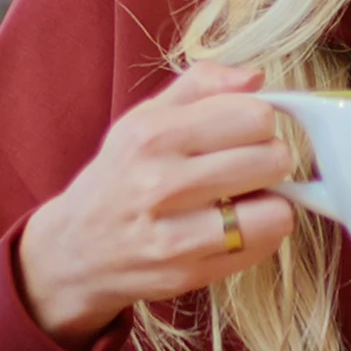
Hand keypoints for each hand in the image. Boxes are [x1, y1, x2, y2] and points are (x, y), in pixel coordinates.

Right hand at [16, 64, 299, 345]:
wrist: (74, 250)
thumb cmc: (119, 176)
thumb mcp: (144, 118)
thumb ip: (201, 85)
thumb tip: (256, 77)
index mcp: (152, 135)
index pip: (254, 115)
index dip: (258, 122)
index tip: (242, 133)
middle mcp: (160, 184)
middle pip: (273, 160)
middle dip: (269, 160)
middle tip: (247, 168)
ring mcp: (175, 236)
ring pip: (276, 210)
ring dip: (270, 202)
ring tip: (244, 199)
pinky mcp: (188, 273)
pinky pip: (263, 247)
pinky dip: (259, 235)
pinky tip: (233, 227)